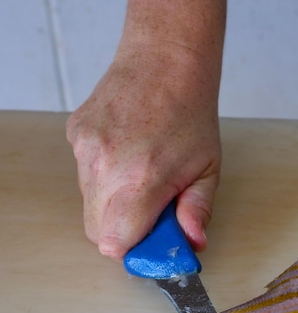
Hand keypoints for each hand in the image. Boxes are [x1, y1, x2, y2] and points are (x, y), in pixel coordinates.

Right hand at [66, 45, 220, 259]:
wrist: (165, 63)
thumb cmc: (191, 116)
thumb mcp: (207, 169)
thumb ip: (197, 211)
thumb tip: (192, 243)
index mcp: (141, 180)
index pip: (114, 243)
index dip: (134, 249)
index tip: (153, 241)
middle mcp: (105, 167)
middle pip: (97, 230)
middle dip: (124, 231)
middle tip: (153, 212)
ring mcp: (84, 149)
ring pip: (89, 203)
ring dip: (114, 202)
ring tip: (144, 174)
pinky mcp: (75, 135)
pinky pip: (84, 173)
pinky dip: (104, 175)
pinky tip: (129, 153)